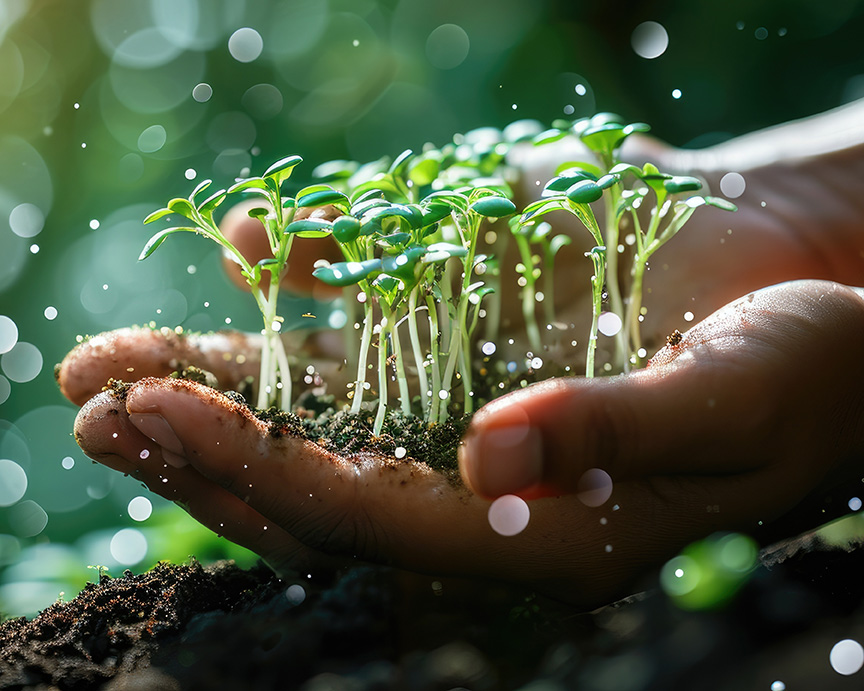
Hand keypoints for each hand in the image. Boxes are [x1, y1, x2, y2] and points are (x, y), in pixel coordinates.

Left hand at [68, 279, 863, 607]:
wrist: (830, 321)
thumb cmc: (805, 374)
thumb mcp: (729, 403)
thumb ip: (615, 434)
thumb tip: (491, 453)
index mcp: (541, 534)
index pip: (369, 517)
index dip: (257, 470)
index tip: (154, 415)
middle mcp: (488, 485)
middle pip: (315, 479)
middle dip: (198, 442)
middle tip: (88, 397)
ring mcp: (475, 413)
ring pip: (320, 416)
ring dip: (214, 388)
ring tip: (103, 366)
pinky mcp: (484, 350)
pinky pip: (371, 341)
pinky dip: (298, 309)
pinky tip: (241, 262)